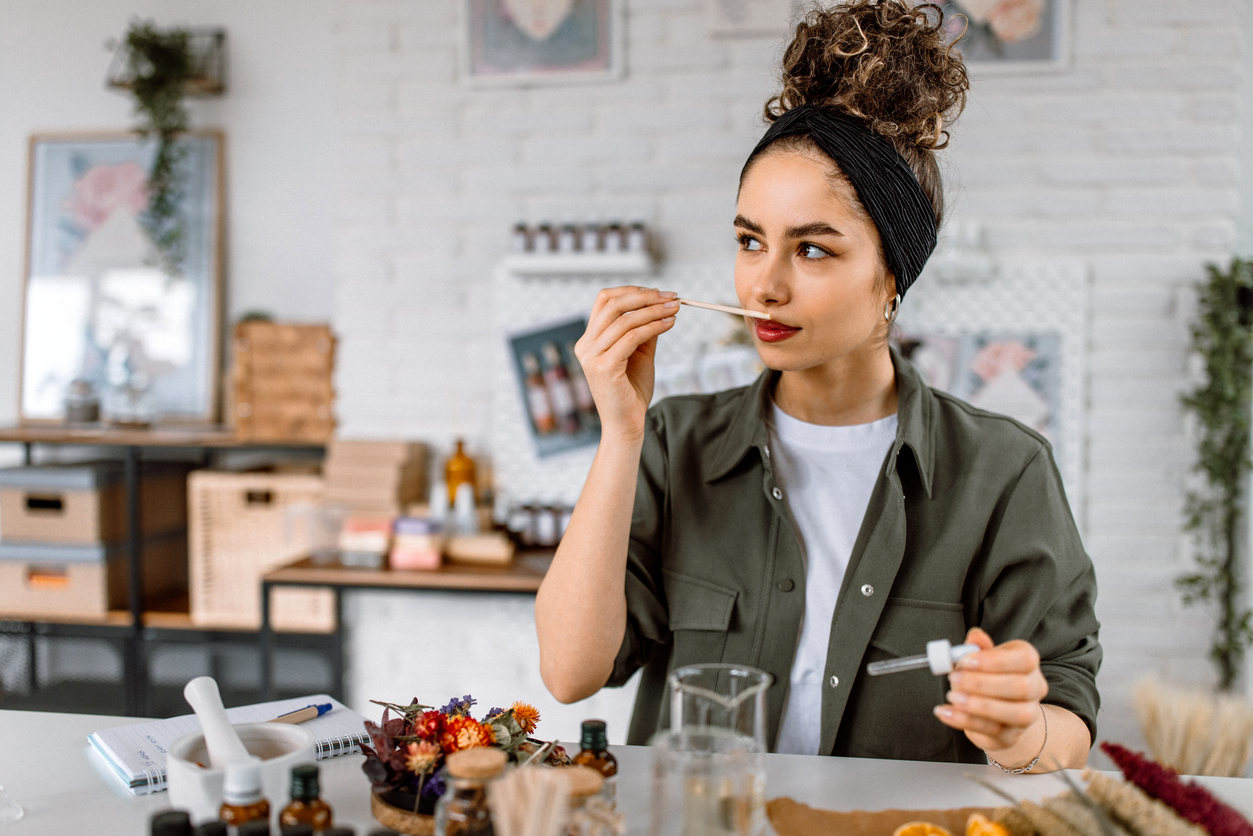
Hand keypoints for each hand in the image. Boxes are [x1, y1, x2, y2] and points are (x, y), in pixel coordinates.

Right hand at [573, 286, 678, 438]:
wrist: (627, 424)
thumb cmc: (632, 391)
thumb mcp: (639, 353)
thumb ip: (644, 330)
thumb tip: (659, 305)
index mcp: (589, 340)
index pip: (605, 300)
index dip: (632, 291)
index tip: (659, 293)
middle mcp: (585, 346)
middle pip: (613, 304)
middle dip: (645, 297)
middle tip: (670, 297)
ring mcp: (592, 356)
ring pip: (625, 320)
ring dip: (654, 311)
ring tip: (674, 310)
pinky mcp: (604, 367)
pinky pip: (632, 337)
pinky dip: (653, 326)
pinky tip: (669, 324)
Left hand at [933, 628, 1048, 763]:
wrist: (999, 714)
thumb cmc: (989, 678)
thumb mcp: (981, 658)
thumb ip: (977, 647)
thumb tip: (975, 636)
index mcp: (1027, 662)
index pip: (1024, 659)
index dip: (995, 661)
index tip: (966, 661)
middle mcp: (1034, 688)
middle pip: (1020, 687)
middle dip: (982, 683)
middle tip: (953, 679)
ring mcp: (1027, 715)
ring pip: (1014, 713)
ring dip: (978, 705)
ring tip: (952, 696)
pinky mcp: (1011, 736)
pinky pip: (991, 730)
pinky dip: (963, 720)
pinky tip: (945, 711)